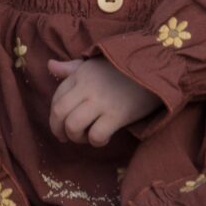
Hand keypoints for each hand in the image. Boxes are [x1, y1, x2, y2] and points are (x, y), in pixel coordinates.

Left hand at [46, 57, 161, 145]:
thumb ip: (72, 67)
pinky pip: (96, 135)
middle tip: (65, 138)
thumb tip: (49, 66)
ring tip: (85, 138)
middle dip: (57, 129)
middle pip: (59, 113)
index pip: (56, 97)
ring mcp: (101, 101)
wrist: (156, 67)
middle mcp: (87, 87)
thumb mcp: (96, 63)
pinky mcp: (117, 115)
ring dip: (75, 137)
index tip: (61, 123)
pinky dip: (96, 141)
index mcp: (80, 74)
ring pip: (73, 126)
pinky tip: (103, 138)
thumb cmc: (125, 67)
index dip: (55, 115)